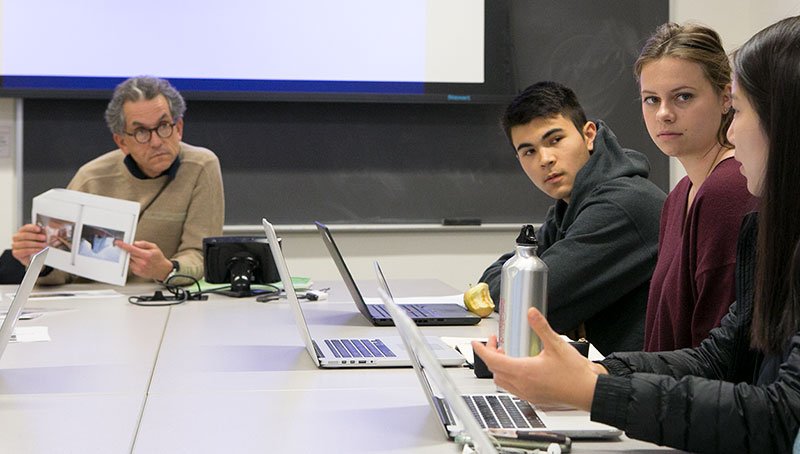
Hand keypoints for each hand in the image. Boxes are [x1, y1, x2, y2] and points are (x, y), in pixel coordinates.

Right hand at [11, 224, 46, 265]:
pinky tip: (39, 250)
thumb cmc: (37, 245)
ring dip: (37, 244)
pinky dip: (34, 250)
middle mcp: (16, 237)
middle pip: (25, 235)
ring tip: (44, 245)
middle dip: (36, 236)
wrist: (34, 258)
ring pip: (25, 243)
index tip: (39, 229)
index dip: (32, 228)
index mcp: (22, 231)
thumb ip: (41, 233)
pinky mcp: (16, 253)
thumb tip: (44, 229)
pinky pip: (25, 251)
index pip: (25, 228)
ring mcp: (15, 245)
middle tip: (44, 238)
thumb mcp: (40, 238)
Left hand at [114, 240, 172, 280]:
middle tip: (135, 250)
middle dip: (129, 251)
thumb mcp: (154, 247)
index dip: (123, 245)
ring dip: (131, 257)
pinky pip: (130, 264)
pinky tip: (140, 262)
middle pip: (129, 254)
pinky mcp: (136, 272)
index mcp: (147, 255)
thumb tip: (135, 243)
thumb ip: (144, 244)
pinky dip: (133, 262)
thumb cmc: (158, 258)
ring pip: (129, 259)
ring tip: (140, 257)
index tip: (118, 243)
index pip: (132, 249)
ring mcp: (139, 268)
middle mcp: (142, 262)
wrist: (162, 270)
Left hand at [472, 308, 599, 409]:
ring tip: (505, 354)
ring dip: (499, 367)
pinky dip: (508, 377)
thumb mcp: (557, 345)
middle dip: (490, 355)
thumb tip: (531, 313)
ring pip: (502, 381)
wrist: (588, 393)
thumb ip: (541, 327)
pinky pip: (512, 389)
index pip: (493, 361)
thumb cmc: (575, 374)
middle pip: (495, 370)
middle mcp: (522, 385)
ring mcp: (527, 394)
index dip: (481, 350)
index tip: (475, 343)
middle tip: (494, 343)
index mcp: (524, 372)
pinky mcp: (533, 399)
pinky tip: (519, 368)